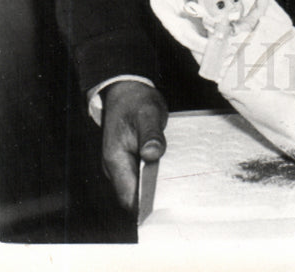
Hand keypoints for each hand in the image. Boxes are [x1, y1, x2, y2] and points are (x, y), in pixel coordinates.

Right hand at [101, 80, 167, 211]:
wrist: (127, 90)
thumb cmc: (135, 101)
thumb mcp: (147, 114)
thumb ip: (150, 135)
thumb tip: (152, 154)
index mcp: (115, 160)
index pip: (129, 196)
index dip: (146, 205)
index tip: (168, 204)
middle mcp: (115, 167)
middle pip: (133, 196)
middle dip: (154, 198)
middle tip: (179, 195)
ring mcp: (121, 165)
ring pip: (137, 187)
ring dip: (155, 187)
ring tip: (179, 185)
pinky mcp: (130, 160)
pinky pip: (141, 176)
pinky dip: (154, 176)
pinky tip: (172, 171)